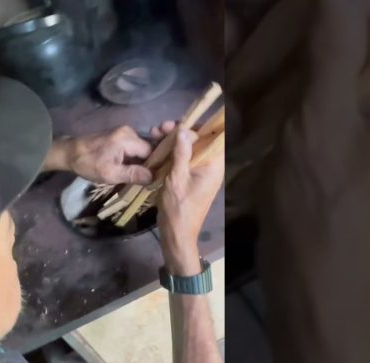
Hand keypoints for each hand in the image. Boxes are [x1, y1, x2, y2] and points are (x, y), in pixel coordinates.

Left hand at [43, 126, 158, 184]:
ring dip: (143, 162)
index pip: (152, 151)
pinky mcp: (120, 136)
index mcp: (127, 138)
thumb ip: (132, 174)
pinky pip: (135, 147)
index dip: (156, 165)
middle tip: (150, 179)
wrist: (70, 152)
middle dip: (150, 163)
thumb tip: (153, 177)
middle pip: (149, 148)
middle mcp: (129, 131)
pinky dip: (136, 158)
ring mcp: (125, 132)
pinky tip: (134, 169)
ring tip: (142, 176)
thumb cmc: (88, 164)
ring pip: (143, 148)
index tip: (157, 178)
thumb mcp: (110, 174)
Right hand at [157, 123, 223, 275]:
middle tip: (160, 128)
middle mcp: (211, 166)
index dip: (200, 125)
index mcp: (213, 165)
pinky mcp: (191, 177)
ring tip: (154, 135)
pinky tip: (157, 147)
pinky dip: (172, 152)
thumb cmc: (179, 208)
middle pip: (200, 139)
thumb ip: (181, 153)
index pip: (215, 136)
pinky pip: (184, 158)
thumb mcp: (177, 178)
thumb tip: (184, 129)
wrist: (177, 234)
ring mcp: (200, 171)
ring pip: (189, 148)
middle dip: (181, 131)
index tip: (180, 121)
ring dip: (173, 140)